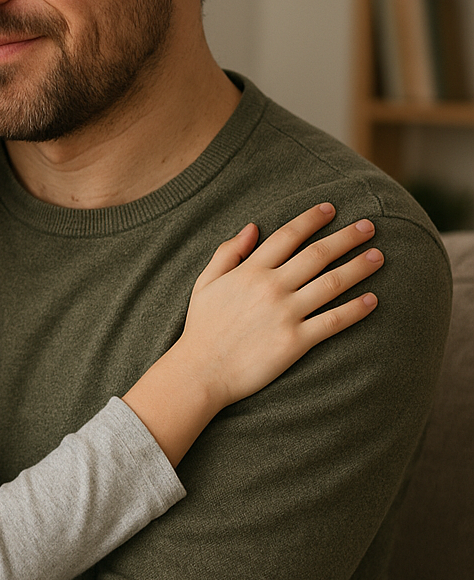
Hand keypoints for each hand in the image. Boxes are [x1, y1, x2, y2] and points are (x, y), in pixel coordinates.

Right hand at [122, 203, 382, 466]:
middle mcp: (270, 287)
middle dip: (346, 237)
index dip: (311, 219)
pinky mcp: (295, 341)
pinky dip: (355, 310)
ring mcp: (285, 314)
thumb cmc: (201, 327)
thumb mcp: (205, 282)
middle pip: (317, 254)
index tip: (330, 208)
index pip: (287, 236)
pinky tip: (372, 300)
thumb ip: (227, 253)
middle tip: (369, 226)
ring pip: (331, 284)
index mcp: (249, 271)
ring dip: (358, 267)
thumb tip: (252, 227)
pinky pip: (332, 321)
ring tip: (378, 256)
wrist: (201, 371)